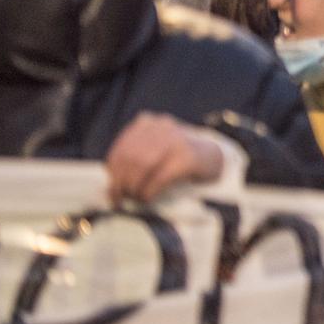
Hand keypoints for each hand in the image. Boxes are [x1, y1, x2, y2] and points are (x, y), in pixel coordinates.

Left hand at [103, 113, 224, 205]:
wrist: (213, 156)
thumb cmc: (177, 158)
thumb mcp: (154, 150)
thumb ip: (134, 160)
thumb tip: (112, 186)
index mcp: (149, 123)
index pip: (121, 149)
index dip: (112, 173)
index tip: (111, 192)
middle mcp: (162, 126)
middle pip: (131, 157)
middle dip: (121, 183)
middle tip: (121, 199)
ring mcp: (177, 139)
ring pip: (143, 165)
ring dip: (135, 187)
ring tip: (136, 198)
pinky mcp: (188, 156)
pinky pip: (160, 176)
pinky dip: (150, 190)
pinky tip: (149, 198)